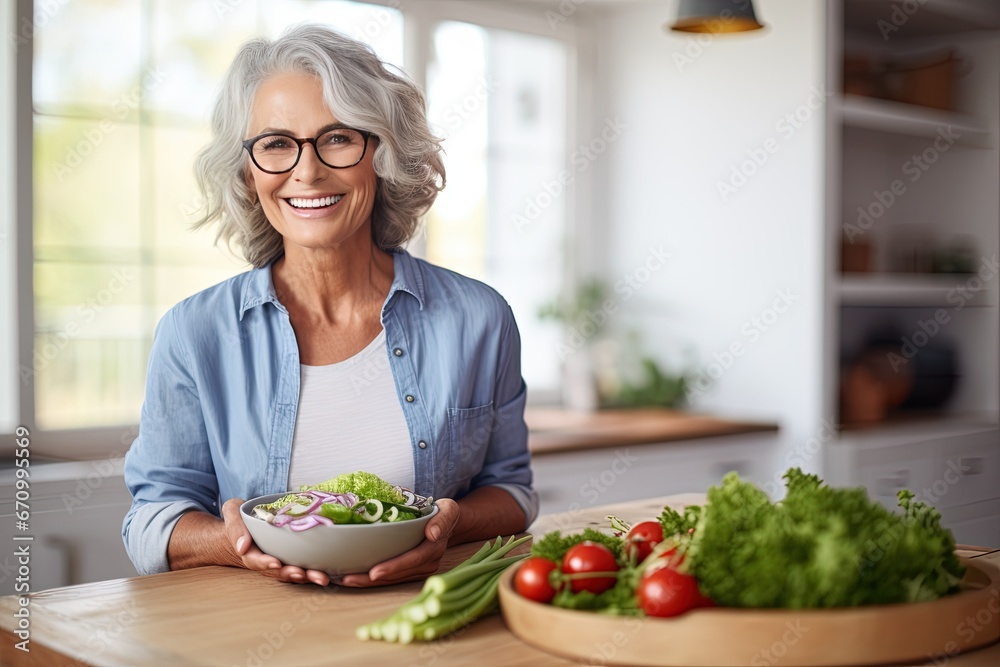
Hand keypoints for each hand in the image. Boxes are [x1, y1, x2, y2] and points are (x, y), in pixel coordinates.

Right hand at [220, 498, 330, 585]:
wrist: (244, 525)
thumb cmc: (240, 516)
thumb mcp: (231, 511)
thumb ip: (234, 526)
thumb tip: (243, 547)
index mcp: (249, 551)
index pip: (255, 560)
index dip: (265, 563)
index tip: (275, 562)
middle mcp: (265, 560)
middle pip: (277, 571)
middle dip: (290, 573)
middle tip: (303, 573)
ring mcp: (278, 560)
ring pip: (291, 572)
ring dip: (306, 577)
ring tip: (321, 578)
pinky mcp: (290, 558)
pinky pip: (301, 567)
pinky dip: (312, 571)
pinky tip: (329, 573)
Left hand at [337, 498, 460, 586]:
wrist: (449, 523)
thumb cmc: (444, 513)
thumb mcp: (448, 510)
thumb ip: (442, 519)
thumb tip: (432, 533)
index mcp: (434, 548)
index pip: (412, 559)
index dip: (393, 567)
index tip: (374, 573)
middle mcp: (428, 563)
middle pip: (398, 575)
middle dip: (372, 579)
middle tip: (349, 579)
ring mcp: (421, 569)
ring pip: (393, 579)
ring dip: (369, 582)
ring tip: (346, 580)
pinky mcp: (413, 571)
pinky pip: (393, 578)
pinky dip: (374, 579)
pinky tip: (356, 578)